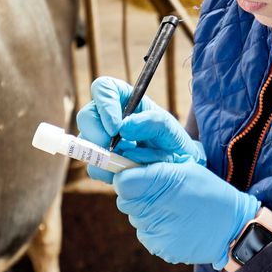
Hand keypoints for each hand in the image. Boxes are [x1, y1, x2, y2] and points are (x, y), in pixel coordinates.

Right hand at [77, 77, 204, 182]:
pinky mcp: (107, 168)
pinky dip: (108, 174)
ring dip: (104, 157)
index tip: (116, 128)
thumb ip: (155, 128)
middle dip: (96, 133)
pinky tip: (129, 175)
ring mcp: (107, 146)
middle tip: (113, 150)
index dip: (105, 104)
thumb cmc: (182, 152)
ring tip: (132, 165)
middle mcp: (114, 122)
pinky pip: (95, 168)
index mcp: (131, 104)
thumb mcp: (175, 133)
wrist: (185, 183)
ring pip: (86, 144)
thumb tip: (125, 135)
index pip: (105, 88)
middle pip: (87, 116)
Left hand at [113, 161, 259, 268]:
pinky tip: (177, 225)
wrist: (233, 228)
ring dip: (148, 213)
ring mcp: (155, 232)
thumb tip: (129, 168)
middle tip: (163, 194)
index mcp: (160, 183)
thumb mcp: (187, 168)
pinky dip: (157, 229)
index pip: (122, 182)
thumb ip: (155, 166)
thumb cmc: (211, 192)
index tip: (140, 178)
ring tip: (175, 210)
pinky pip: (147, 235)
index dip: (128, 178)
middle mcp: (153, 209)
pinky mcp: (160, 248)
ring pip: (136, 219)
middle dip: (139, 196)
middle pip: (126, 201)